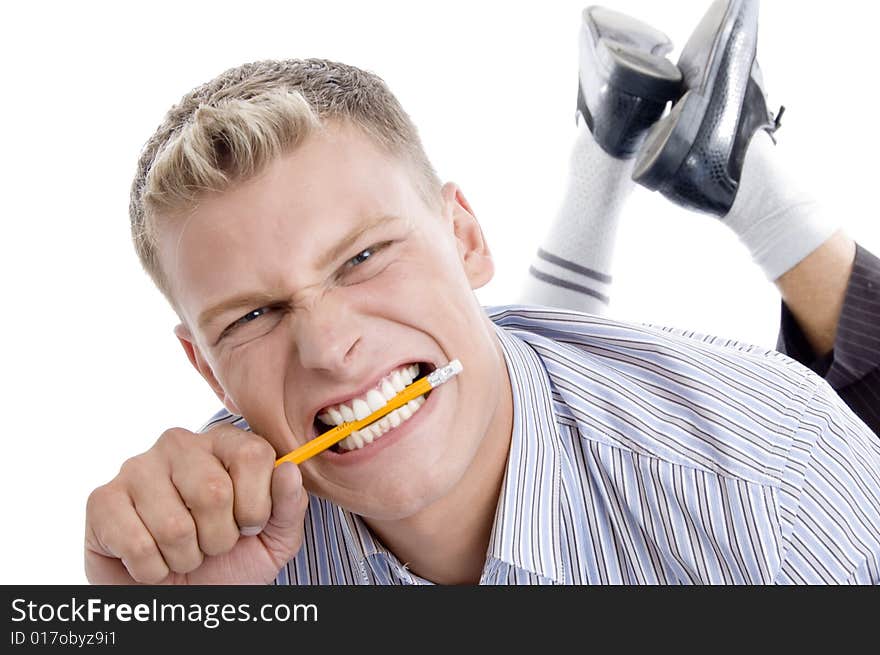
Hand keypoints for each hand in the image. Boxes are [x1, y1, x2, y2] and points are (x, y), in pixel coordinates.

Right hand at [84, 424, 307, 583]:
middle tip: (212, 545)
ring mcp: (137, 467)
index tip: (249, 524)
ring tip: (182, 552)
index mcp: (225, 443)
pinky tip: (152, 559)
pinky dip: (152, 569)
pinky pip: (137, 544)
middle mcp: (179, 444)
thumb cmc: (229, 562)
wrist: (180, 598)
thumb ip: (290, 505)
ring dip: (186, 557)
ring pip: (175, 525)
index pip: (254, 454)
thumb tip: (289, 469)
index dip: (257, 505)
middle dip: (220, 537)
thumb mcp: (274, 538)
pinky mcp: (102, 499)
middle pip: (213, 492)